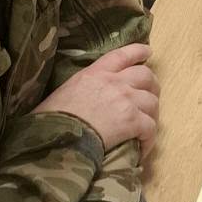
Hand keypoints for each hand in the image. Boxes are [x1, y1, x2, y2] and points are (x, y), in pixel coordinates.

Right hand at [33, 42, 159, 155]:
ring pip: (152, 101)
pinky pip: (151, 127)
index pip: (122, 55)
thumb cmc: (49, 119)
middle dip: (151, 85)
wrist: (55, 137)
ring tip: (148, 125)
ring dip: (152, 113)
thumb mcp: (63, 92)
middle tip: (150, 96)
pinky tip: (143, 149)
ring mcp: (126, 100)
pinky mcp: (132, 120)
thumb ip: (78, 90)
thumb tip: (78, 101)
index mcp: (95, 73)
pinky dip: (149, 138)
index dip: (138, 52)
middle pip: (145, 76)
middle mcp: (115, 82)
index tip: (148, 52)